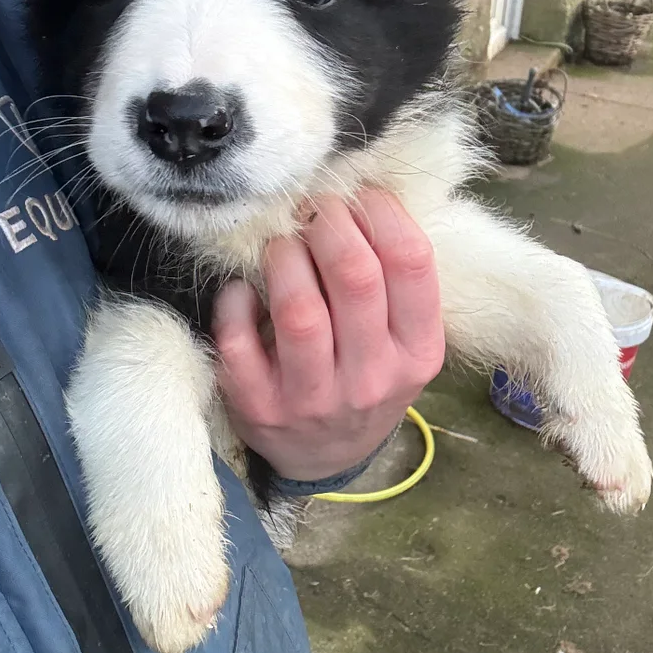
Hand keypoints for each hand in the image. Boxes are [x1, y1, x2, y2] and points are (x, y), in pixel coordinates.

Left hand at [211, 190, 444, 483]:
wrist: (327, 458)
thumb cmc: (366, 377)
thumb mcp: (402, 340)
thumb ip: (394, 280)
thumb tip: (363, 194)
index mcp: (417, 352)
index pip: (411, 264)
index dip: (383, 213)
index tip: (361, 194)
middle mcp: (372, 378)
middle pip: (355, 278)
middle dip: (329, 225)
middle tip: (314, 211)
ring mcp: (314, 398)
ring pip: (299, 310)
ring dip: (284, 258)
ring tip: (281, 244)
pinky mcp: (260, 408)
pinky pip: (240, 340)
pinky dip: (235, 301)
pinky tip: (242, 290)